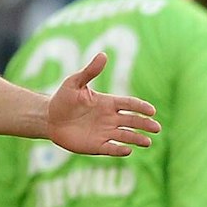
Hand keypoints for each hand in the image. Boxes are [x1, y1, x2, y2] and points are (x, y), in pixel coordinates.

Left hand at [46, 52, 161, 156]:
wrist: (49, 118)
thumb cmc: (62, 98)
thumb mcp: (75, 82)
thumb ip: (90, 71)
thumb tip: (103, 55)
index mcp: (108, 103)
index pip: (129, 104)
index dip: (141, 107)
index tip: (152, 111)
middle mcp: (110, 118)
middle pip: (132, 121)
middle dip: (145, 124)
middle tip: (157, 128)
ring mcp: (104, 132)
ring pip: (125, 136)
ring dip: (137, 139)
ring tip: (148, 142)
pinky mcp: (96, 146)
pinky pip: (111, 148)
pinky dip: (120, 150)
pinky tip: (128, 150)